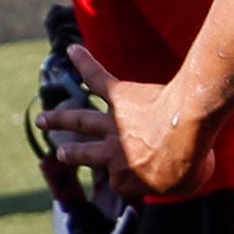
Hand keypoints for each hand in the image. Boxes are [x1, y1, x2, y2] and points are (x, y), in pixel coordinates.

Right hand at [49, 44, 219, 202]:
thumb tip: (188, 170)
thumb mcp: (189, 183)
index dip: (138, 179)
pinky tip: (72, 50)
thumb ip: (181, 180)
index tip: (156, 175)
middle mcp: (112, 152)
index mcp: (124, 180)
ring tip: (42, 118)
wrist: (185, 128)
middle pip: (85, 154)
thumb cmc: (190, 160)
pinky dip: (84, 63)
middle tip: (60, 152)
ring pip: (80, 121)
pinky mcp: (120, 96)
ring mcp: (113, 123)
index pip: (122, 183)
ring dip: (60, 119)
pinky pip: (97, 78)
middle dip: (71, 153)